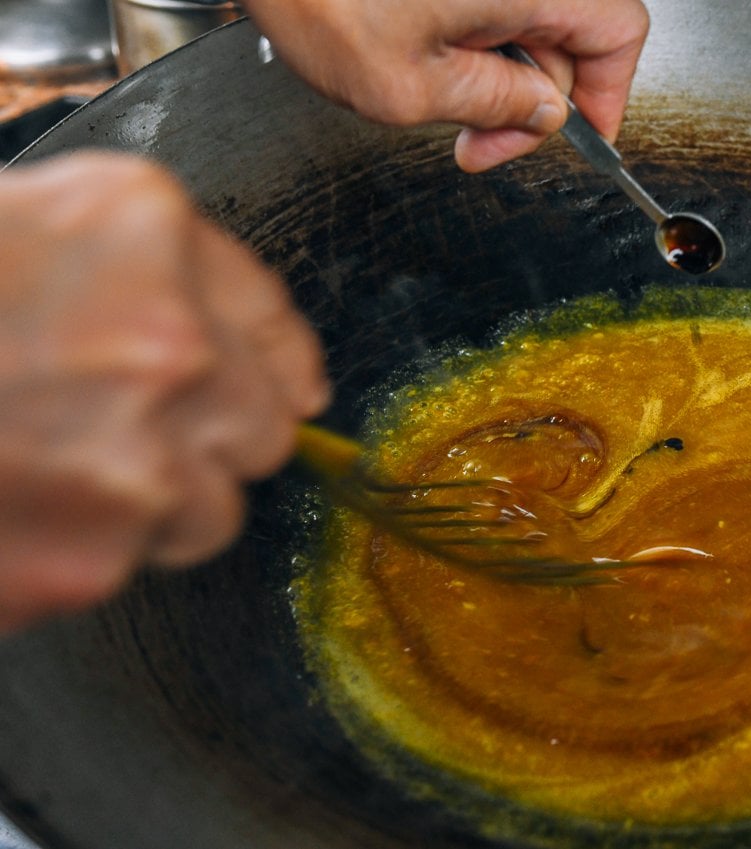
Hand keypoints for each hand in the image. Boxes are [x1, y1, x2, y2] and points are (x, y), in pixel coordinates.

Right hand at [0, 153, 328, 631]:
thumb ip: (168, 272)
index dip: (275, 364)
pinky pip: (130, 566)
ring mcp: (135, 460)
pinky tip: (15, 502)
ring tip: (49, 466)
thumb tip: (287, 373)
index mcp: (147, 232)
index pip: (276, 324)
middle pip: (263, 431)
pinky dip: (83, 548)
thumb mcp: (36, 219)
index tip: (278, 387)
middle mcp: (169, 344)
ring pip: (208, 512)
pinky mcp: (86, 561)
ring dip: (153, 502)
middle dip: (208, 435)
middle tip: (120, 427)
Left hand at [240, 0, 649, 171]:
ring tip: (438, 95)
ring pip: (527, 20)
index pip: (619, 34)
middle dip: (532, 99)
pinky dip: (471, 36)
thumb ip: (494, 106)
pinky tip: (426, 56)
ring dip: (496, 71)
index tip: (582, 136)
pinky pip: (490, 1)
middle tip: (480, 139)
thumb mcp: (410, 87)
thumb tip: (541, 115)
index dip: (610, 95)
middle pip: (571, 34)